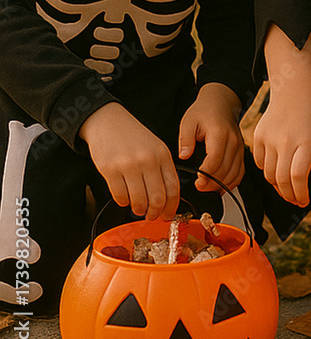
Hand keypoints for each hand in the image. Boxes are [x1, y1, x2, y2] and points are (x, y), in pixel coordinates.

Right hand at [79, 103, 179, 218]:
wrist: (108, 122)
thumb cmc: (133, 136)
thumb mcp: (156, 147)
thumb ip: (163, 168)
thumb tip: (167, 197)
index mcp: (163, 155)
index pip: (173, 187)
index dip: (172, 206)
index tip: (168, 215)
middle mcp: (148, 160)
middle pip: (157, 197)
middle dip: (155, 213)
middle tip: (152, 216)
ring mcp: (129, 166)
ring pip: (138, 200)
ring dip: (138, 210)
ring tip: (137, 208)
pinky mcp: (110, 170)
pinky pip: (120, 196)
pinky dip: (123, 202)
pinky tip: (125, 198)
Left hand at [178, 83, 244, 191]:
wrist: (220, 102)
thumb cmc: (203, 112)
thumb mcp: (188, 122)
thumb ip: (185, 139)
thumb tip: (184, 156)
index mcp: (220, 133)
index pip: (216, 159)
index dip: (206, 174)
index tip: (197, 181)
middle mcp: (233, 141)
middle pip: (226, 169)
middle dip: (212, 182)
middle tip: (198, 186)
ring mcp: (239, 148)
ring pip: (234, 173)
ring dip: (221, 184)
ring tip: (207, 187)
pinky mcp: (241, 152)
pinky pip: (240, 172)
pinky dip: (232, 182)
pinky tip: (220, 186)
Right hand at [253, 28, 310, 206]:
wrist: (293, 90)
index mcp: (306, 142)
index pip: (298, 176)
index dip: (301, 194)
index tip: (306, 201)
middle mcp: (286, 141)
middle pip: (282, 180)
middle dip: (290, 196)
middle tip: (297, 200)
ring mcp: (269, 139)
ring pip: (269, 175)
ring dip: (278, 187)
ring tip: (288, 190)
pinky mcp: (257, 136)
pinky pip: (260, 163)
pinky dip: (267, 172)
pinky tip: (277, 172)